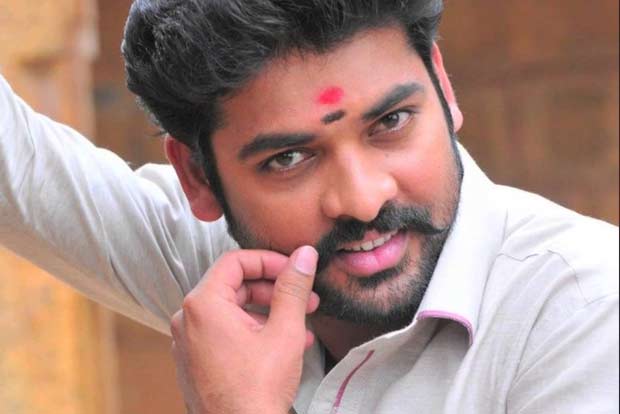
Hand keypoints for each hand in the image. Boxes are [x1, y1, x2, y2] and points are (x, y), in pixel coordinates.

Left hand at [171, 246, 318, 413]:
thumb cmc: (256, 393)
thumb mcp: (284, 332)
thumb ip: (293, 288)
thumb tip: (304, 256)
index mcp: (203, 305)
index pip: (235, 261)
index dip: (269, 261)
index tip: (294, 269)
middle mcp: (188, 320)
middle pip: (234, 286)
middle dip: (274, 290)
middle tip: (304, 297)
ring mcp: (189, 342)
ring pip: (232, 311)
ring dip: (268, 312)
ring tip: (302, 322)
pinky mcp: (195, 361)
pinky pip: (224, 333)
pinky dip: (253, 330)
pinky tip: (285, 342)